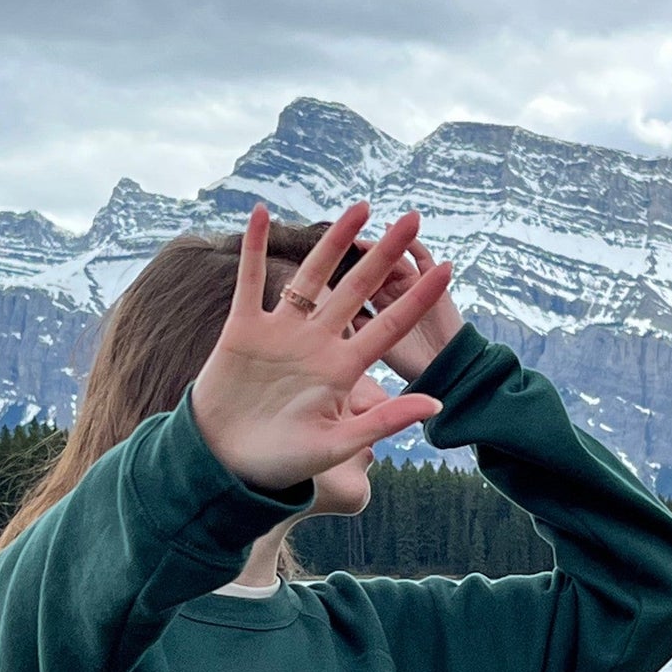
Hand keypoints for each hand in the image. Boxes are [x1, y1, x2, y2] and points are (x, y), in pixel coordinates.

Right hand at [190, 201, 452, 494]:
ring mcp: (280, 333)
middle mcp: (315, 344)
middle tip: (413, 217)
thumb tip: (438, 404)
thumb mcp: (337, 444)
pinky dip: (252, 248)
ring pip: (312, 277)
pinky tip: (260, 212)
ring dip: (334, 241)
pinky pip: (249, 280)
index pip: (388, 325)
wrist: (225, 464)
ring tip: (361, 207)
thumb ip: (385, 422)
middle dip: (385, 255)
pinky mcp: (243, 329)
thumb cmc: (281, 463)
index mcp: (341, 370)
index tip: (446, 268)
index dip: (417, 298)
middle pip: (358, 289)